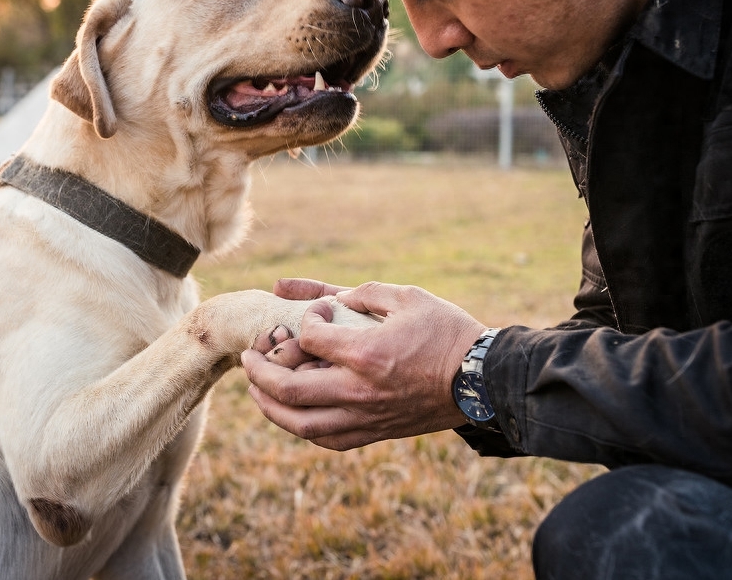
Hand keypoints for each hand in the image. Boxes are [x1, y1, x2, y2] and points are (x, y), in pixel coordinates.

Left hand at [241, 278, 485, 449]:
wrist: (482, 380)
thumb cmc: (447, 333)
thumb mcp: (406, 297)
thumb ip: (359, 293)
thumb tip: (321, 295)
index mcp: (366, 352)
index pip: (309, 337)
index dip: (304, 320)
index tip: (317, 313)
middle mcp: (358, 390)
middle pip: (287, 388)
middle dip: (258, 370)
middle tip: (248, 356)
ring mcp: (365, 416)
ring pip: (299, 422)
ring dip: (269, 406)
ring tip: (256, 388)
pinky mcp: (375, 433)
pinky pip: (326, 438)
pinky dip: (300, 427)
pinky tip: (291, 413)